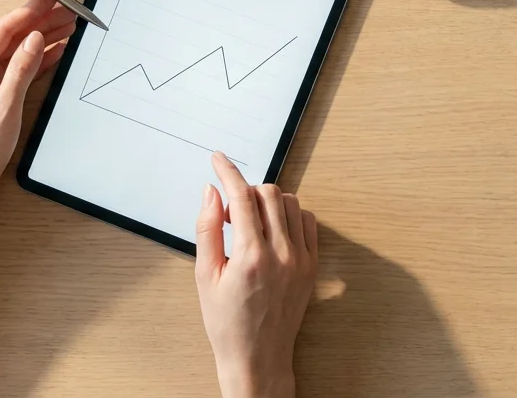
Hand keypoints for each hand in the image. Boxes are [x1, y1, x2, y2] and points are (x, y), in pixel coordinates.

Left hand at [0, 0, 75, 202]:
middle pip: (11, 38)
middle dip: (40, 24)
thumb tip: (34, 38)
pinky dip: (37, 60)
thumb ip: (20, 71)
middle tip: (69, 11)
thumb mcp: (4, 110)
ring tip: (69, 26)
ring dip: (42, 39)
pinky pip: (18, 70)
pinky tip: (57, 50)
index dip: (28, 14)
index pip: (2, 31)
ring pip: (17, 52)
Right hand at [196, 153, 316, 397]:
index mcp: (250, 257)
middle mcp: (281, 254)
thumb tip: (211, 192)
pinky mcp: (312, 266)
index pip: (241, 197)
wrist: (258, 357)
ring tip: (250, 224)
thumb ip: (207, 229)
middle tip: (230, 212)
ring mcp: (301, 259)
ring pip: (289, 203)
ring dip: (267, 202)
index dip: (228, 172)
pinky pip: (306, 221)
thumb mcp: (203, 276)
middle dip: (246, 191)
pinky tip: (272, 230)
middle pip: (268, 193)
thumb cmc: (226, 322)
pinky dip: (289, 215)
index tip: (218, 159)